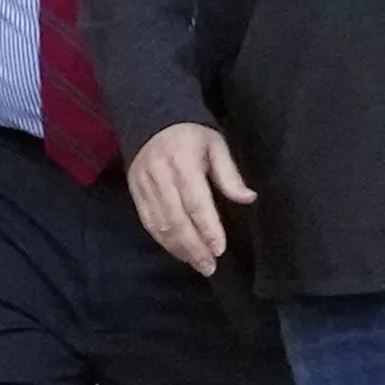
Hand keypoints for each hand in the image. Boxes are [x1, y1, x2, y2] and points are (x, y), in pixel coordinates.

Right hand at [127, 122, 255, 276]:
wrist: (151, 118)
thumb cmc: (192, 134)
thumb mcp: (216, 145)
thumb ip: (230, 174)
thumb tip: (248, 198)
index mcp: (183, 162)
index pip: (196, 201)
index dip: (207, 227)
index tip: (220, 248)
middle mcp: (160, 176)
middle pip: (176, 219)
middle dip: (193, 246)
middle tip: (209, 266)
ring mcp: (144, 186)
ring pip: (160, 225)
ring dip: (178, 248)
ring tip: (198, 263)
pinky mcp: (135, 193)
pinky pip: (147, 223)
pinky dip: (162, 241)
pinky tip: (178, 251)